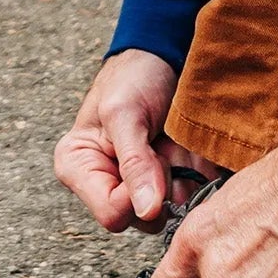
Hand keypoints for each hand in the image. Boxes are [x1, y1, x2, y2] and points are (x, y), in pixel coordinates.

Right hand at [54, 49, 214, 230]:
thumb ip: (133, 162)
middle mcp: (107, 185)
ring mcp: (141, 188)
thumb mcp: (124, 113)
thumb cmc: (132, 78)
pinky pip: (194, 197)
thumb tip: (146, 212)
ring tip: (175, 143)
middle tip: (163, 145)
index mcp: (79, 170)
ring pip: (173, 211)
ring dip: (184, 177)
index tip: (152, 160)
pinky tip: (188, 149)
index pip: (112, 214)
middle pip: (144, 220)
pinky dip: (199, 174)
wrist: (162, 58)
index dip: (138, 197)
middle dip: (163, 184)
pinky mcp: (169, 184)